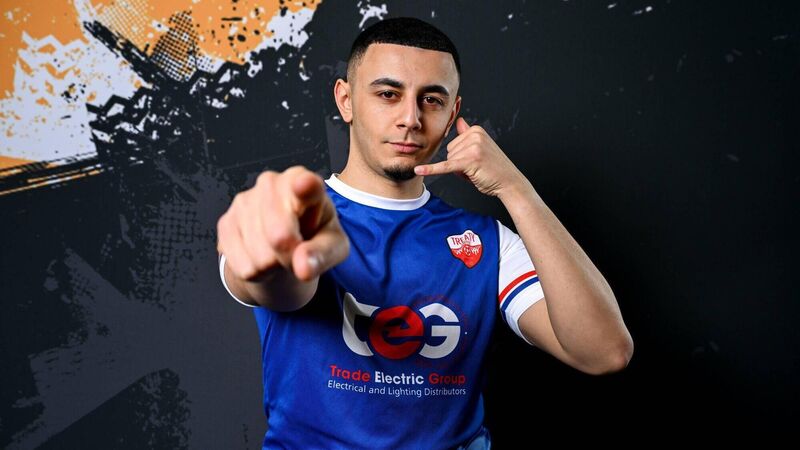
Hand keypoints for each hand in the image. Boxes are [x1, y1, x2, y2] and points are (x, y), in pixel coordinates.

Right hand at [217, 166, 349, 282]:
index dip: (304, 186)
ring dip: (272, 266)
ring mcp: (244, 201)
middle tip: (298, 250)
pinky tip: (261, 254)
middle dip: (290, 256)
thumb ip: (323, 255)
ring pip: (259, 256)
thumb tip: (303, 267)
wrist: (285, 240)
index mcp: (305, 181)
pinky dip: (254, 271)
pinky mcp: (225, 222)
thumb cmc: (314, 235)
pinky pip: (240, 264)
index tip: (304, 185)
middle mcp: (271, 183)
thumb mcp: (333, 246)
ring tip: (280, 251)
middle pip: (279, 237)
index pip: (305, 183)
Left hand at [414, 117, 526, 197]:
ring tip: (478, 172)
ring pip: (449, 161)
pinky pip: (445, 166)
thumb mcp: (481, 146)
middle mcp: (474, 136)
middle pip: (450, 152)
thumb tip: (460, 121)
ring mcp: (472, 148)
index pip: (453, 144)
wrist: (510, 183)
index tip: (477, 161)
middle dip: (460, 164)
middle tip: (478, 168)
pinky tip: (419, 170)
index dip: (461, 157)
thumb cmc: (494, 168)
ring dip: (461, 171)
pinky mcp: (468, 161)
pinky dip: (431, 170)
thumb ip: (468, 134)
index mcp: (476, 130)